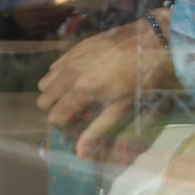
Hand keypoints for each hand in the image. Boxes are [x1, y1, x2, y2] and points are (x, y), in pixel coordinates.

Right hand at [36, 13, 175, 158]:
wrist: (150, 41)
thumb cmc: (140, 77)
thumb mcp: (122, 107)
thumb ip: (98, 129)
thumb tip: (80, 153)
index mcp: (80, 91)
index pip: (55, 117)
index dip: (66, 126)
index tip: (81, 125)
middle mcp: (69, 74)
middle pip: (43, 100)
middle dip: (57, 110)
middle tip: (80, 111)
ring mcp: (70, 58)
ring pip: (45, 82)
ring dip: (57, 92)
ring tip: (79, 95)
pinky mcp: (75, 47)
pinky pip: (55, 66)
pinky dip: (61, 75)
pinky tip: (81, 77)